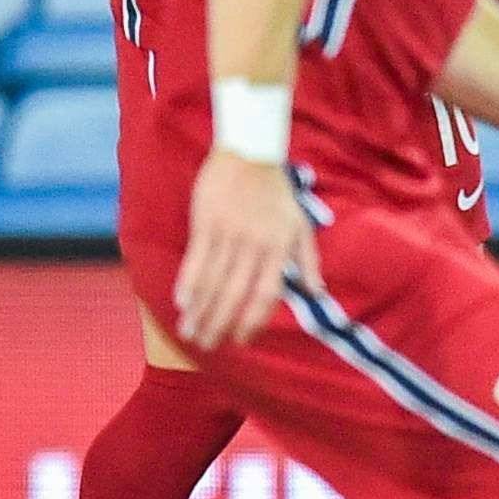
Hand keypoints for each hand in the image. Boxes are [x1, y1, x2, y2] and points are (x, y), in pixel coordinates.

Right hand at [174, 150, 314, 349]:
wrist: (250, 152)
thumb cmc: (277, 191)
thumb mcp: (301, 223)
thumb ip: (308, 260)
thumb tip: (317, 291)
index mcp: (278, 249)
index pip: (265, 295)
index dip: (252, 321)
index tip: (241, 339)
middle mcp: (253, 246)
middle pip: (234, 294)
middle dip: (219, 324)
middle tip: (207, 346)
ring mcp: (228, 234)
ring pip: (212, 282)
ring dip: (200, 311)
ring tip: (190, 331)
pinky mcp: (206, 222)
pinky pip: (196, 260)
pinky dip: (188, 284)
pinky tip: (181, 303)